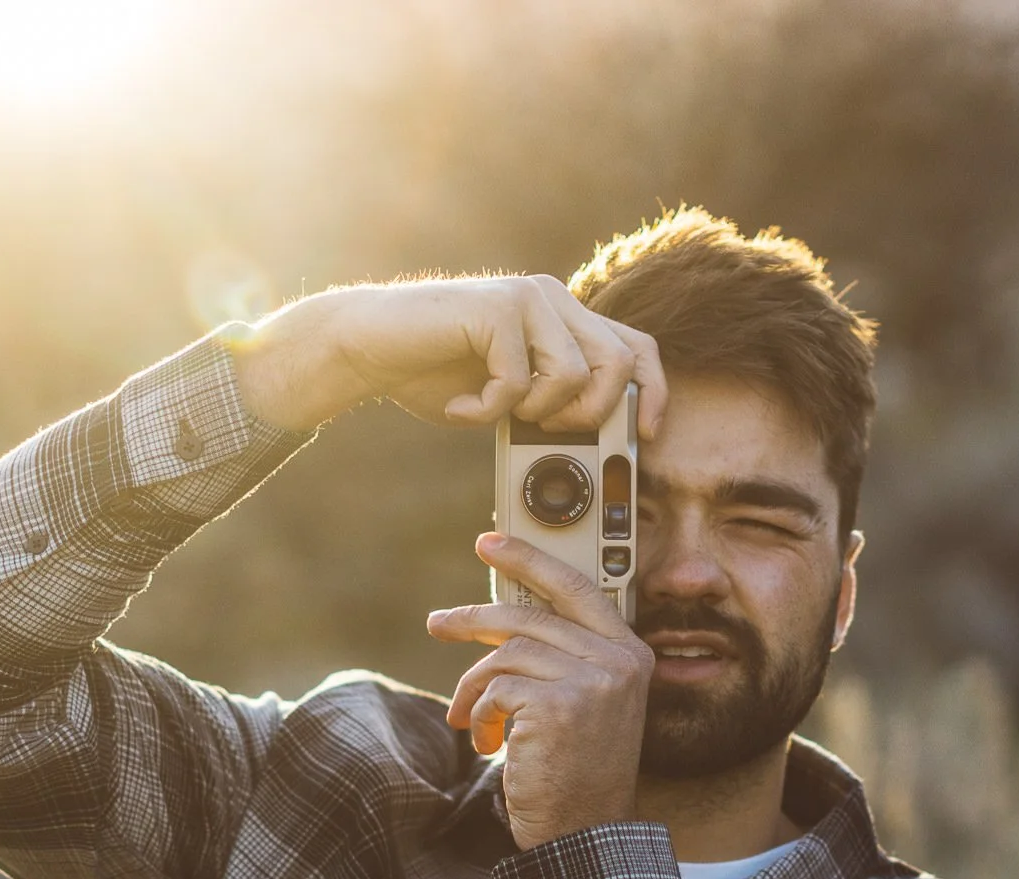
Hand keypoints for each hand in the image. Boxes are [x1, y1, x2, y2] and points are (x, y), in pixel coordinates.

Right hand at [228, 276, 667, 437]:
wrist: (365, 346)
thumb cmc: (434, 375)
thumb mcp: (510, 395)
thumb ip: (554, 401)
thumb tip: (607, 442)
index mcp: (563, 314)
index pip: (636, 346)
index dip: (653, 392)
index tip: (647, 435)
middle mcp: (551, 297)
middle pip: (620, 360)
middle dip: (596, 414)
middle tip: (550, 429)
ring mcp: (525, 297)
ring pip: (573, 375)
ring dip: (536, 411)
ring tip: (497, 412)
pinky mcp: (496, 308)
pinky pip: (519, 382)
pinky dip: (489, 410)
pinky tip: (462, 405)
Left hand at [426, 534, 654, 850]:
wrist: (585, 834)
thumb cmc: (577, 773)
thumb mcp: (581, 704)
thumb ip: (559, 658)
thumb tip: (498, 620)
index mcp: (630, 653)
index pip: (576, 587)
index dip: (530, 559)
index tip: (491, 543)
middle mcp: (619, 661)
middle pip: (528, 616)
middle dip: (473, 621)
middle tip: (438, 625)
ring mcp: (592, 681)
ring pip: (505, 654)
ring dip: (474, 688)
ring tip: (467, 718)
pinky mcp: (558, 705)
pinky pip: (496, 688)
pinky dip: (481, 714)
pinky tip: (489, 741)